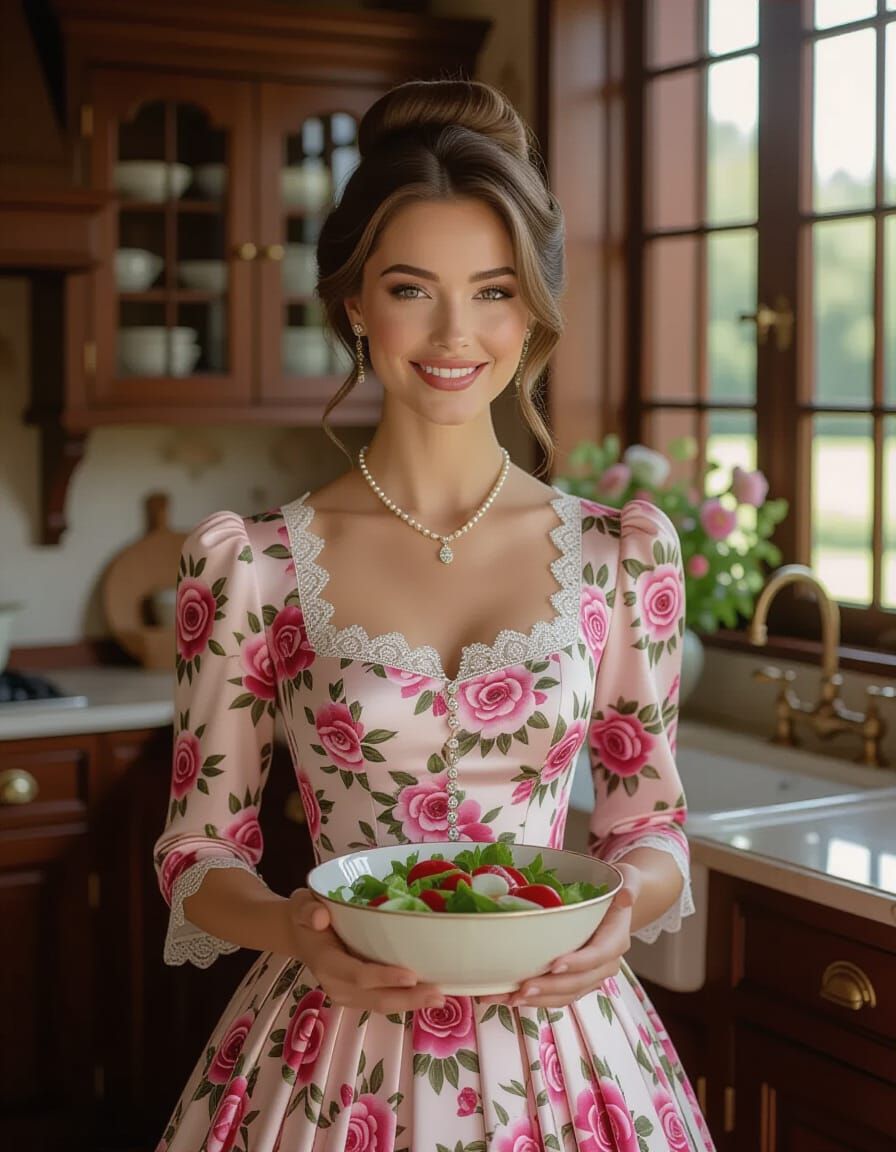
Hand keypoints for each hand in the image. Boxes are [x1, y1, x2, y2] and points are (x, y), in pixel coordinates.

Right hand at [285, 888, 446, 1012]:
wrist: (299, 933)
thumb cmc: (306, 915)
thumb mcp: (302, 905)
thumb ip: (308, 910)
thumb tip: (321, 917)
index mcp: (326, 963)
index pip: (358, 975)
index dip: (385, 978)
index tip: (412, 976)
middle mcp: (337, 985)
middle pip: (376, 998)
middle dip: (408, 999)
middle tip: (440, 995)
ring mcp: (347, 994)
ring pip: (382, 1005)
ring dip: (411, 1003)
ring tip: (441, 997)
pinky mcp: (357, 995)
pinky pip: (383, 1001)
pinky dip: (406, 1000)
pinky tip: (427, 995)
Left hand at [475, 862, 641, 1009]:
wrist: (617, 905)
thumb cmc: (616, 888)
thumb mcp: (627, 880)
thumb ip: (629, 886)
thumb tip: (626, 895)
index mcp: (616, 940)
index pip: (598, 955)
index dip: (578, 962)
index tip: (554, 964)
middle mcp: (605, 964)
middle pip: (578, 982)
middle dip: (549, 988)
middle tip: (521, 989)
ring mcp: (590, 975)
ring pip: (566, 994)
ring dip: (538, 1000)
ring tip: (508, 997)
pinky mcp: (576, 980)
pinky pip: (558, 995)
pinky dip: (535, 999)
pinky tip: (510, 996)